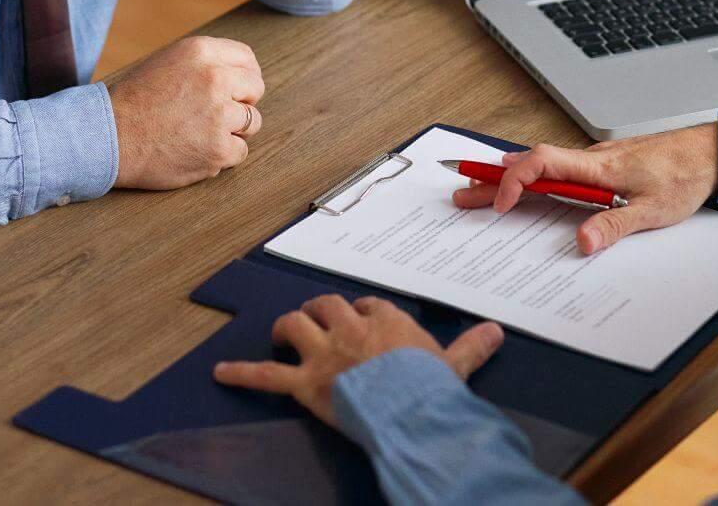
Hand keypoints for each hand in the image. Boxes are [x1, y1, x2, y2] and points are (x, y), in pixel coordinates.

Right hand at [105, 35, 263, 189]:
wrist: (107, 136)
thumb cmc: (134, 101)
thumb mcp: (168, 62)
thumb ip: (204, 63)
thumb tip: (240, 73)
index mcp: (202, 52)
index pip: (247, 60)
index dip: (245, 77)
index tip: (238, 89)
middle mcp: (216, 79)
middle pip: (255, 89)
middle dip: (242, 102)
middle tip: (218, 114)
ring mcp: (219, 115)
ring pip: (252, 122)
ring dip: (234, 130)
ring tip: (204, 133)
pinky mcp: (218, 149)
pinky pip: (240, 152)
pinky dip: (223, 155)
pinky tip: (198, 151)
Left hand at [213, 294, 503, 428]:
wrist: (410, 411)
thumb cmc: (431, 389)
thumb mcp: (455, 364)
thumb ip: (472, 346)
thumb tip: (496, 331)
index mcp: (386, 321)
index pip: (369, 306)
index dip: (364, 314)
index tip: (366, 322)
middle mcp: (350, 329)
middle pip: (328, 307)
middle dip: (321, 311)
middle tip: (318, 321)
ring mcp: (325, 354)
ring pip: (296, 325)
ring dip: (288, 327)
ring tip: (283, 333)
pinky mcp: (306, 383)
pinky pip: (267, 374)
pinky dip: (242, 373)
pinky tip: (221, 372)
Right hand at [456, 124, 717, 254]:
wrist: (710, 153)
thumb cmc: (683, 176)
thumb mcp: (652, 211)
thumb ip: (614, 226)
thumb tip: (581, 242)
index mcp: (597, 166)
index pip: (542, 163)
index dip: (515, 181)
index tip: (500, 205)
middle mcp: (590, 159)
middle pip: (531, 164)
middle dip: (494, 178)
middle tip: (462, 192)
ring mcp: (595, 161)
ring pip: (543, 165)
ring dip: (511, 178)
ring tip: (479, 189)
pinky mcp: (603, 166)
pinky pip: (559, 168)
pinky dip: (534, 177)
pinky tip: (528, 186)